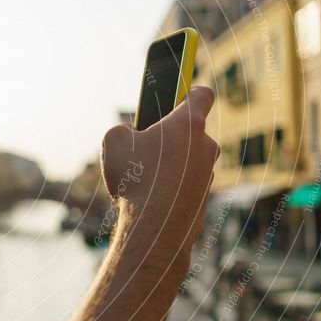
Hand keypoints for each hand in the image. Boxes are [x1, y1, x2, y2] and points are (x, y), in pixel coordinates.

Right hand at [100, 86, 218, 267]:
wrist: (154, 229)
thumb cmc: (135, 180)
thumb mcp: (112, 141)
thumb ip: (123, 128)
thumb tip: (132, 134)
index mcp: (188, 124)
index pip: (202, 94)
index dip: (190, 92)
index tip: (180, 96)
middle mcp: (206, 146)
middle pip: (192, 132)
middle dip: (171, 136)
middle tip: (146, 147)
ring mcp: (207, 174)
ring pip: (189, 161)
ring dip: (172, 164)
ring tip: (144, 180)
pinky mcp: (204, 198)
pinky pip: (187, 185)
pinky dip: (173, 188)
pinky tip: (152, 199)